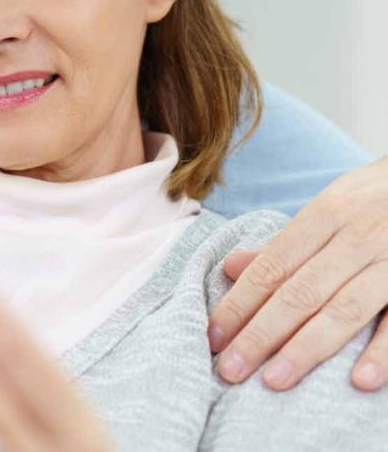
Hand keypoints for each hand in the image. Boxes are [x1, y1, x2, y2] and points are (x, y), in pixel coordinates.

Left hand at [207, 157, 387, 390]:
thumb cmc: (377, 201)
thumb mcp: (332, 207)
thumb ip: (285, 244)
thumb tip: (228, 268)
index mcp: (326, 214)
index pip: (272, 267)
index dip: (239, 303)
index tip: (212, 337)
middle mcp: (359, 236)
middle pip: (300, 292)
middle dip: (260, 334)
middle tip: (229, 370)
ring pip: (344, 309)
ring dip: (307, 348)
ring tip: (274, 381)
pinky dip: (382, 351)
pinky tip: (360, 381)